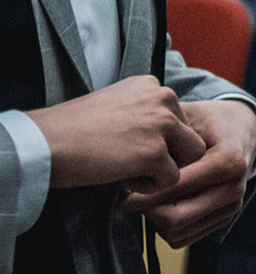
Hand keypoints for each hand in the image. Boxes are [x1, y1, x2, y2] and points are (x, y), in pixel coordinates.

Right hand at [28, 77, 204, 193]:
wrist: (45, 142)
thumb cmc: (73, 130)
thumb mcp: (116, 108)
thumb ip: (145, 116)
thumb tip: (168, 144)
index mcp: (153, 86)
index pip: (180, 120)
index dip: (159, 141)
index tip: (128, 146)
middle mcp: (163, 98)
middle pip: (192, 137)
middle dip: (170, 156)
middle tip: (134, 164)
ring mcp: (162, 124)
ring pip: (191, 157)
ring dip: (164, 170)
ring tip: (129, 172)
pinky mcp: (154, 152)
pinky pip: (170, 180)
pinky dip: (149, 187)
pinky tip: (121, 179)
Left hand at [123, 97, 255, 247]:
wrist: (239, 129)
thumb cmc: (206, 122)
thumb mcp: (187, 118)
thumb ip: (165, 139)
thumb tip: (130, 165)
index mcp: (230, 161)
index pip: (178, 187)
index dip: (145, 190)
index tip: (123, 184)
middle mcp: (235, 189)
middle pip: (175, 219)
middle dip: (146, 209)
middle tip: (128, 197)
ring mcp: (232, 207)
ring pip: (176, 233)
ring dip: (154, 219)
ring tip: (145, 198)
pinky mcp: (224, 220)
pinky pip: (182, 239)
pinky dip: (164, 227)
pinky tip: (161, 205)